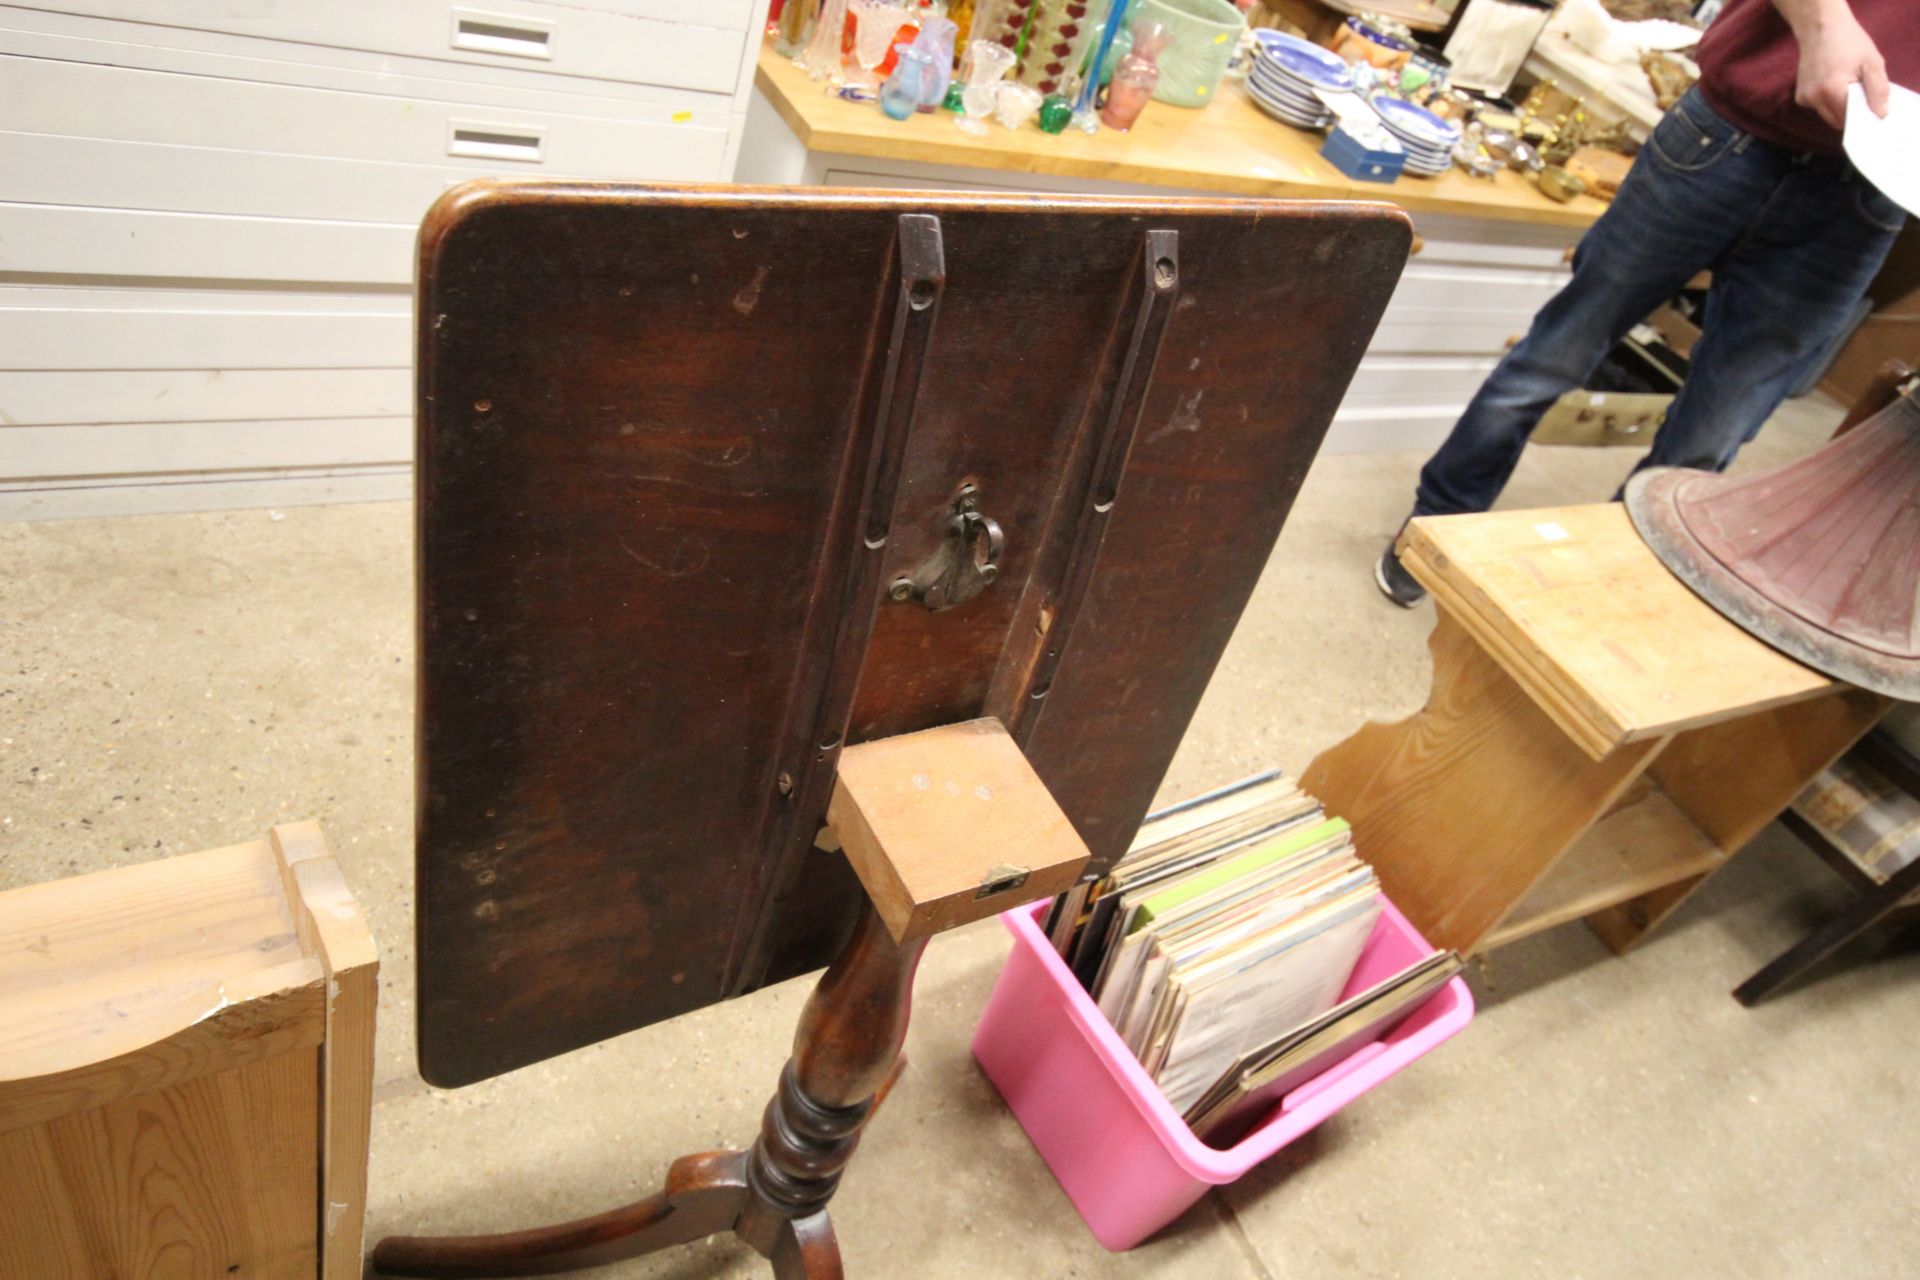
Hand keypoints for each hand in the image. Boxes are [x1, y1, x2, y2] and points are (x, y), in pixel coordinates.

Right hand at [1792, 4, 1889, 127]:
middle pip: (1836, 122)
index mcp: (1832, 91)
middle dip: (1850, 114)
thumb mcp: (1872, 62)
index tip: (1870, 109)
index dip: (1862, 116)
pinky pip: (1818, 108)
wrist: (1820, 28)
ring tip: (1844, 86)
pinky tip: (1831, 84)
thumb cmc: (1849, 42)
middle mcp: (1814, 99)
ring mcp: (1804, 99)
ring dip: (1839, 108)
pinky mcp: (1799, 97)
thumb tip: (1881, 114)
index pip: (1849, 120)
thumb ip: (1878, 90)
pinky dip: (1828, 102)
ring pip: (1827, 116)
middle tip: (1859, 94)